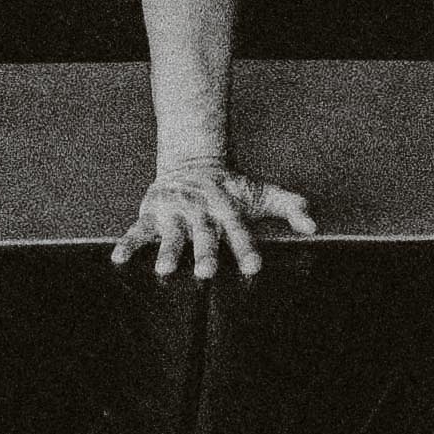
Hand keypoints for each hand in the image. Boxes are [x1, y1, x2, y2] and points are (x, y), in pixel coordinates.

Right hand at [111, 161, 316, 279]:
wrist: (192, 161)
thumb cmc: (231, 187)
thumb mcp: (261, 193)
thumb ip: (290, 207)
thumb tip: (314, 226)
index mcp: (227, 208)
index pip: (239, 229)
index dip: (246, 248)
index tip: (253, 267)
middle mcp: (200, 210)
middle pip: (204, 234)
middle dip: (205, 252)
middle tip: (206, 272)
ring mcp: (174, 211)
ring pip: (171, 234)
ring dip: (168, 251)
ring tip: (165, 270)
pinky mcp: (152, 214)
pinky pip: (138, 231)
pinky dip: (128, 244)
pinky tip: (119, 259)